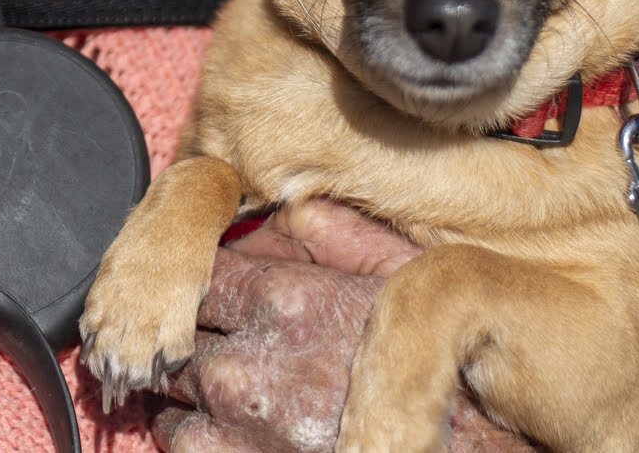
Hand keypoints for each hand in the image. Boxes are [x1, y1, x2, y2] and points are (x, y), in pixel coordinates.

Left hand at [148, 199, 533, 452]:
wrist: (466, 449)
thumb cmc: (446, 374)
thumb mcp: (406, 284)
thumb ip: (342, 238)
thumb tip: (297, 209)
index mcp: (284, 301)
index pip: (201, 272)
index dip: (205, 280)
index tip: (219, 292)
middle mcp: (251, 362)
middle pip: (178, 332)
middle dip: (192, 333)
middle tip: (218, 340)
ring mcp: (242, 424)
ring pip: (173, 391)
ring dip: (189, 386)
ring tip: (223, 386)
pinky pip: (182, 441)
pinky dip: (193, 430)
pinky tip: (225, 425)